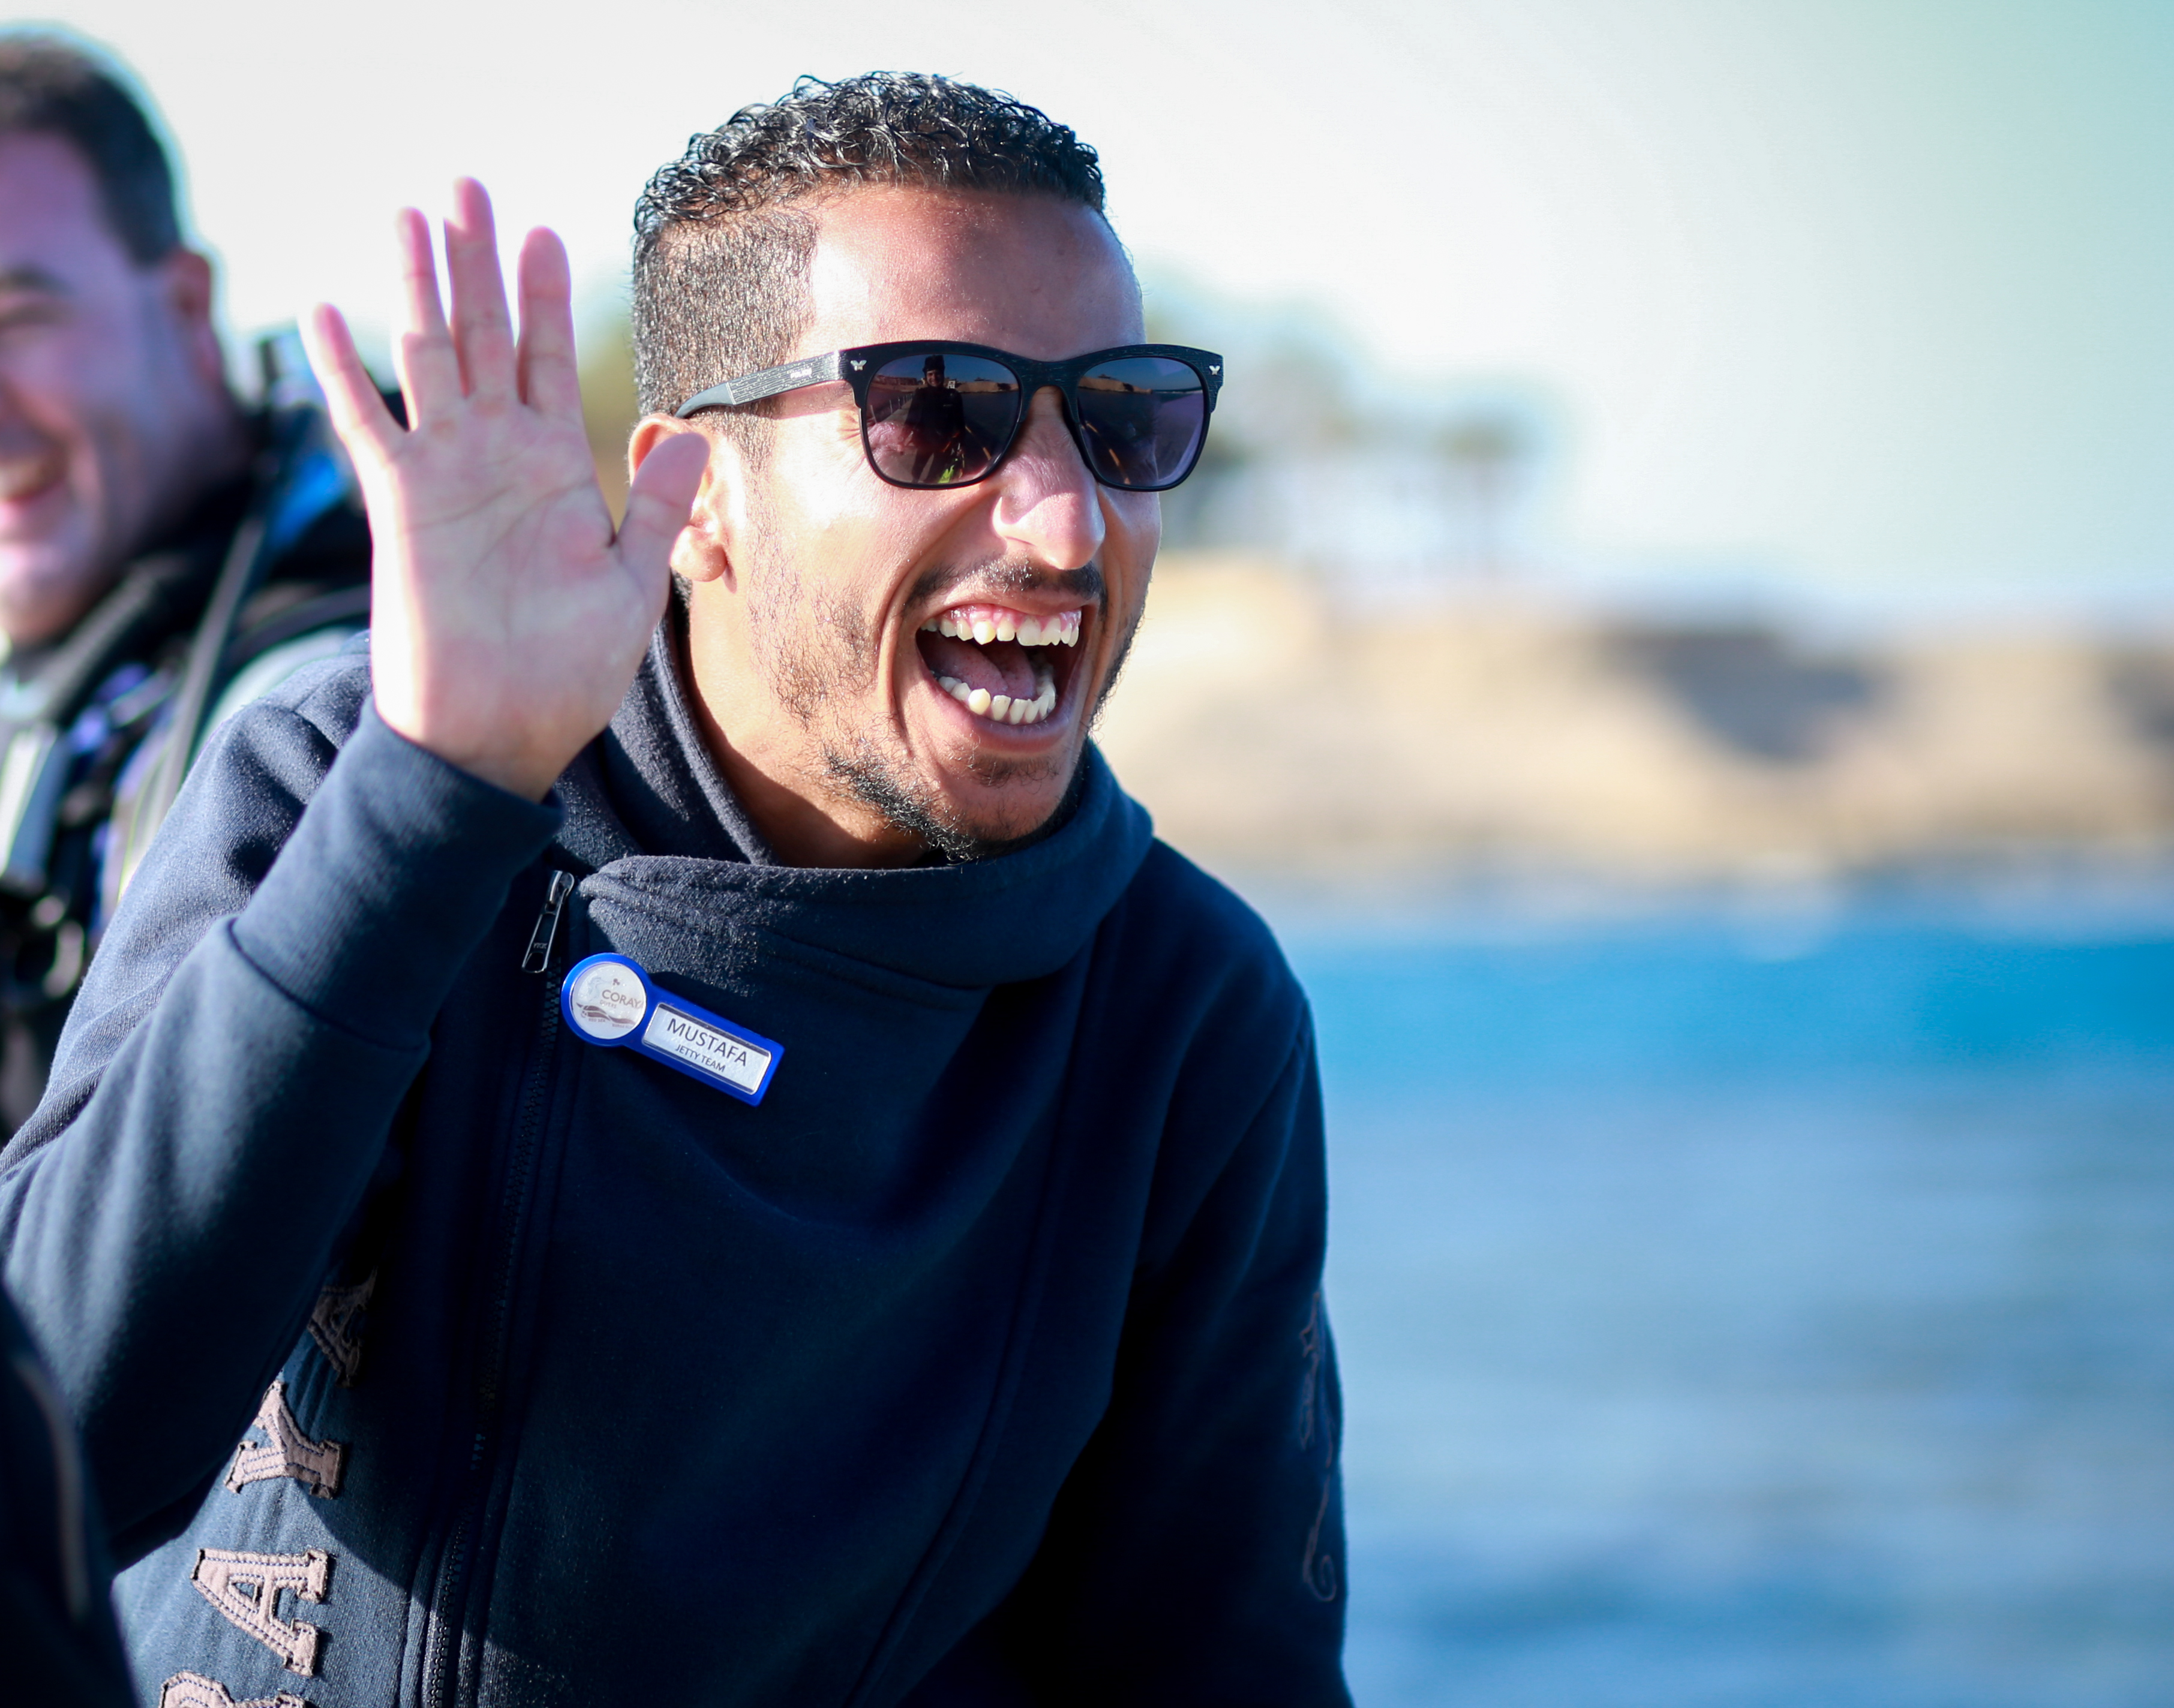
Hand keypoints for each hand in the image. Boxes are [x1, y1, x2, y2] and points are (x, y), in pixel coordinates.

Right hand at [303, 179, 708, 799]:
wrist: (499, 732)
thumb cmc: (566, 673)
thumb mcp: (631, 585)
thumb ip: (656, 506)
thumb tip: (695, 432)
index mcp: (554, 470)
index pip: (548, 363)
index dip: (544, 298)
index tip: (546, 233)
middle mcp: (496, 458)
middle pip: (486, 336)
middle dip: (479, 263)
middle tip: (470, 187)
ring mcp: (443, 474)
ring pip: (427, 357)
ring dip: (419, 288)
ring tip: (412, 218)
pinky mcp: (399, 504)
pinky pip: (365, 425)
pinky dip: (342, 372)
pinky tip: (326, 313)